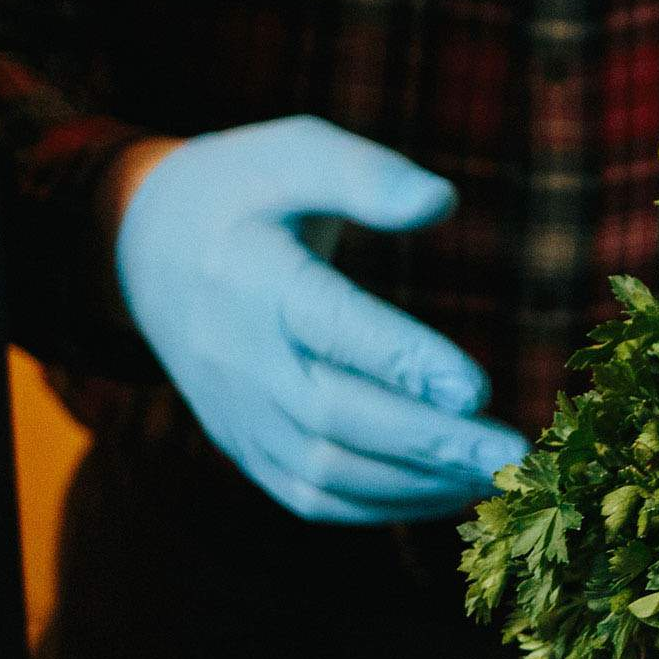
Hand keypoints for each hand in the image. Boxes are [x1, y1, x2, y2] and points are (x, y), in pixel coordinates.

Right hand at [114, 116, 528, 523]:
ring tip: (495, 476)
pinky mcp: (244, 444)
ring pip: (325, 469)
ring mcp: (236, 410)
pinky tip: (447, 490)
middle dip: (428, 440)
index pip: (331, 327)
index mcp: (253, 276)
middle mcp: (239, 355)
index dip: (403, 361)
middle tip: (513, 455)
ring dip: (414, 482)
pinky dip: (381, 506)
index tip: (476, 387)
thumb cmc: (245, 190)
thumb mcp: (294, 152)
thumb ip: (364, 174)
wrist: (145, 248)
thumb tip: (441, 200)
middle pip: (335, 414)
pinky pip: (310, 494)